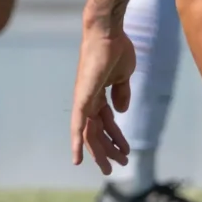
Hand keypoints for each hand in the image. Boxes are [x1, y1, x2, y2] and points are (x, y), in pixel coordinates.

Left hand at [69, 19, 134, 171]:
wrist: (108, 33)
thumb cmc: (116, 49)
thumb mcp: (123, 76)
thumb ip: (121, 93)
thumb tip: (121, 110)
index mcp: (99, 95)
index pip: (106, 122)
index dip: (115, 137)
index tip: (125, 151)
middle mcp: (89, 99)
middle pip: (97, 131)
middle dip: (107, 149)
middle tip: (118, 165)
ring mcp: (84, 99)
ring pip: (89, 133)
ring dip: (100, 151)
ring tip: (110, 168)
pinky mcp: (83, 98)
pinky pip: (78, 124)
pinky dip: (77, 141)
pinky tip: (78, 158)